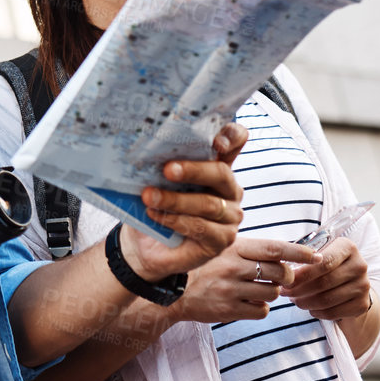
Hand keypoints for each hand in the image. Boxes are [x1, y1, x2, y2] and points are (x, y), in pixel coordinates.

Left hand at [121, 122, 246, 281]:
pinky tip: (156, 216)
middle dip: (193, 170)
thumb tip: (145, 150)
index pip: (234, 142)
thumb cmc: (153, 204)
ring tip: (149, 196)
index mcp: (216, 165)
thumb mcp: (155, 180)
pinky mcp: (222, 240)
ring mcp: (230, 216)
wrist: (145, 243)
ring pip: (209, 204)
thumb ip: (161, 164)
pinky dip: (176, 220)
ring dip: (175, 200)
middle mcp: (228, 189)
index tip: (217, 141)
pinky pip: (201, 228)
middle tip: (167, 170)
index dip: (231, 137)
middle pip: (221, 173)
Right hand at [167, 237, 320, 324]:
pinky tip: (246, 301)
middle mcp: (233, 267)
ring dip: (270, 292)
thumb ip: (251, 250)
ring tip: (254, 289)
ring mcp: (230, 289)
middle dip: (287, 276)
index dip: (298, 251)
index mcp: (234, 247)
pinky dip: (259, 308)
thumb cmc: (203, 266)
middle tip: (282, 278)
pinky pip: (261, 311)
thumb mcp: (223, 249)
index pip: (274, 248)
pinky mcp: (229, 310)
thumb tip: (286, 252)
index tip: (315, 255)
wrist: (173, 290)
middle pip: (280, 272)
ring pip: (273, 293)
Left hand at [283, 237, 371, 320]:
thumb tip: (282, 268)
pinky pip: (334, 312)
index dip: (302, 273)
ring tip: (294, 300)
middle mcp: (359, 265)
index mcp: (347, 247)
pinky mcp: (362, 304)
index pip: (323, 262)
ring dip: (305, 302)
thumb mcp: (320, 251)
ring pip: (327, 299)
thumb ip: (305, 256)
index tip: (285, 280)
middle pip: (324, 282)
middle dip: (299, 289)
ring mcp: (363, 286)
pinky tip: (309, 308)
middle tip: (284, 292)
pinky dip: (317, 312)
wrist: (352, 282)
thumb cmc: (328, 264)